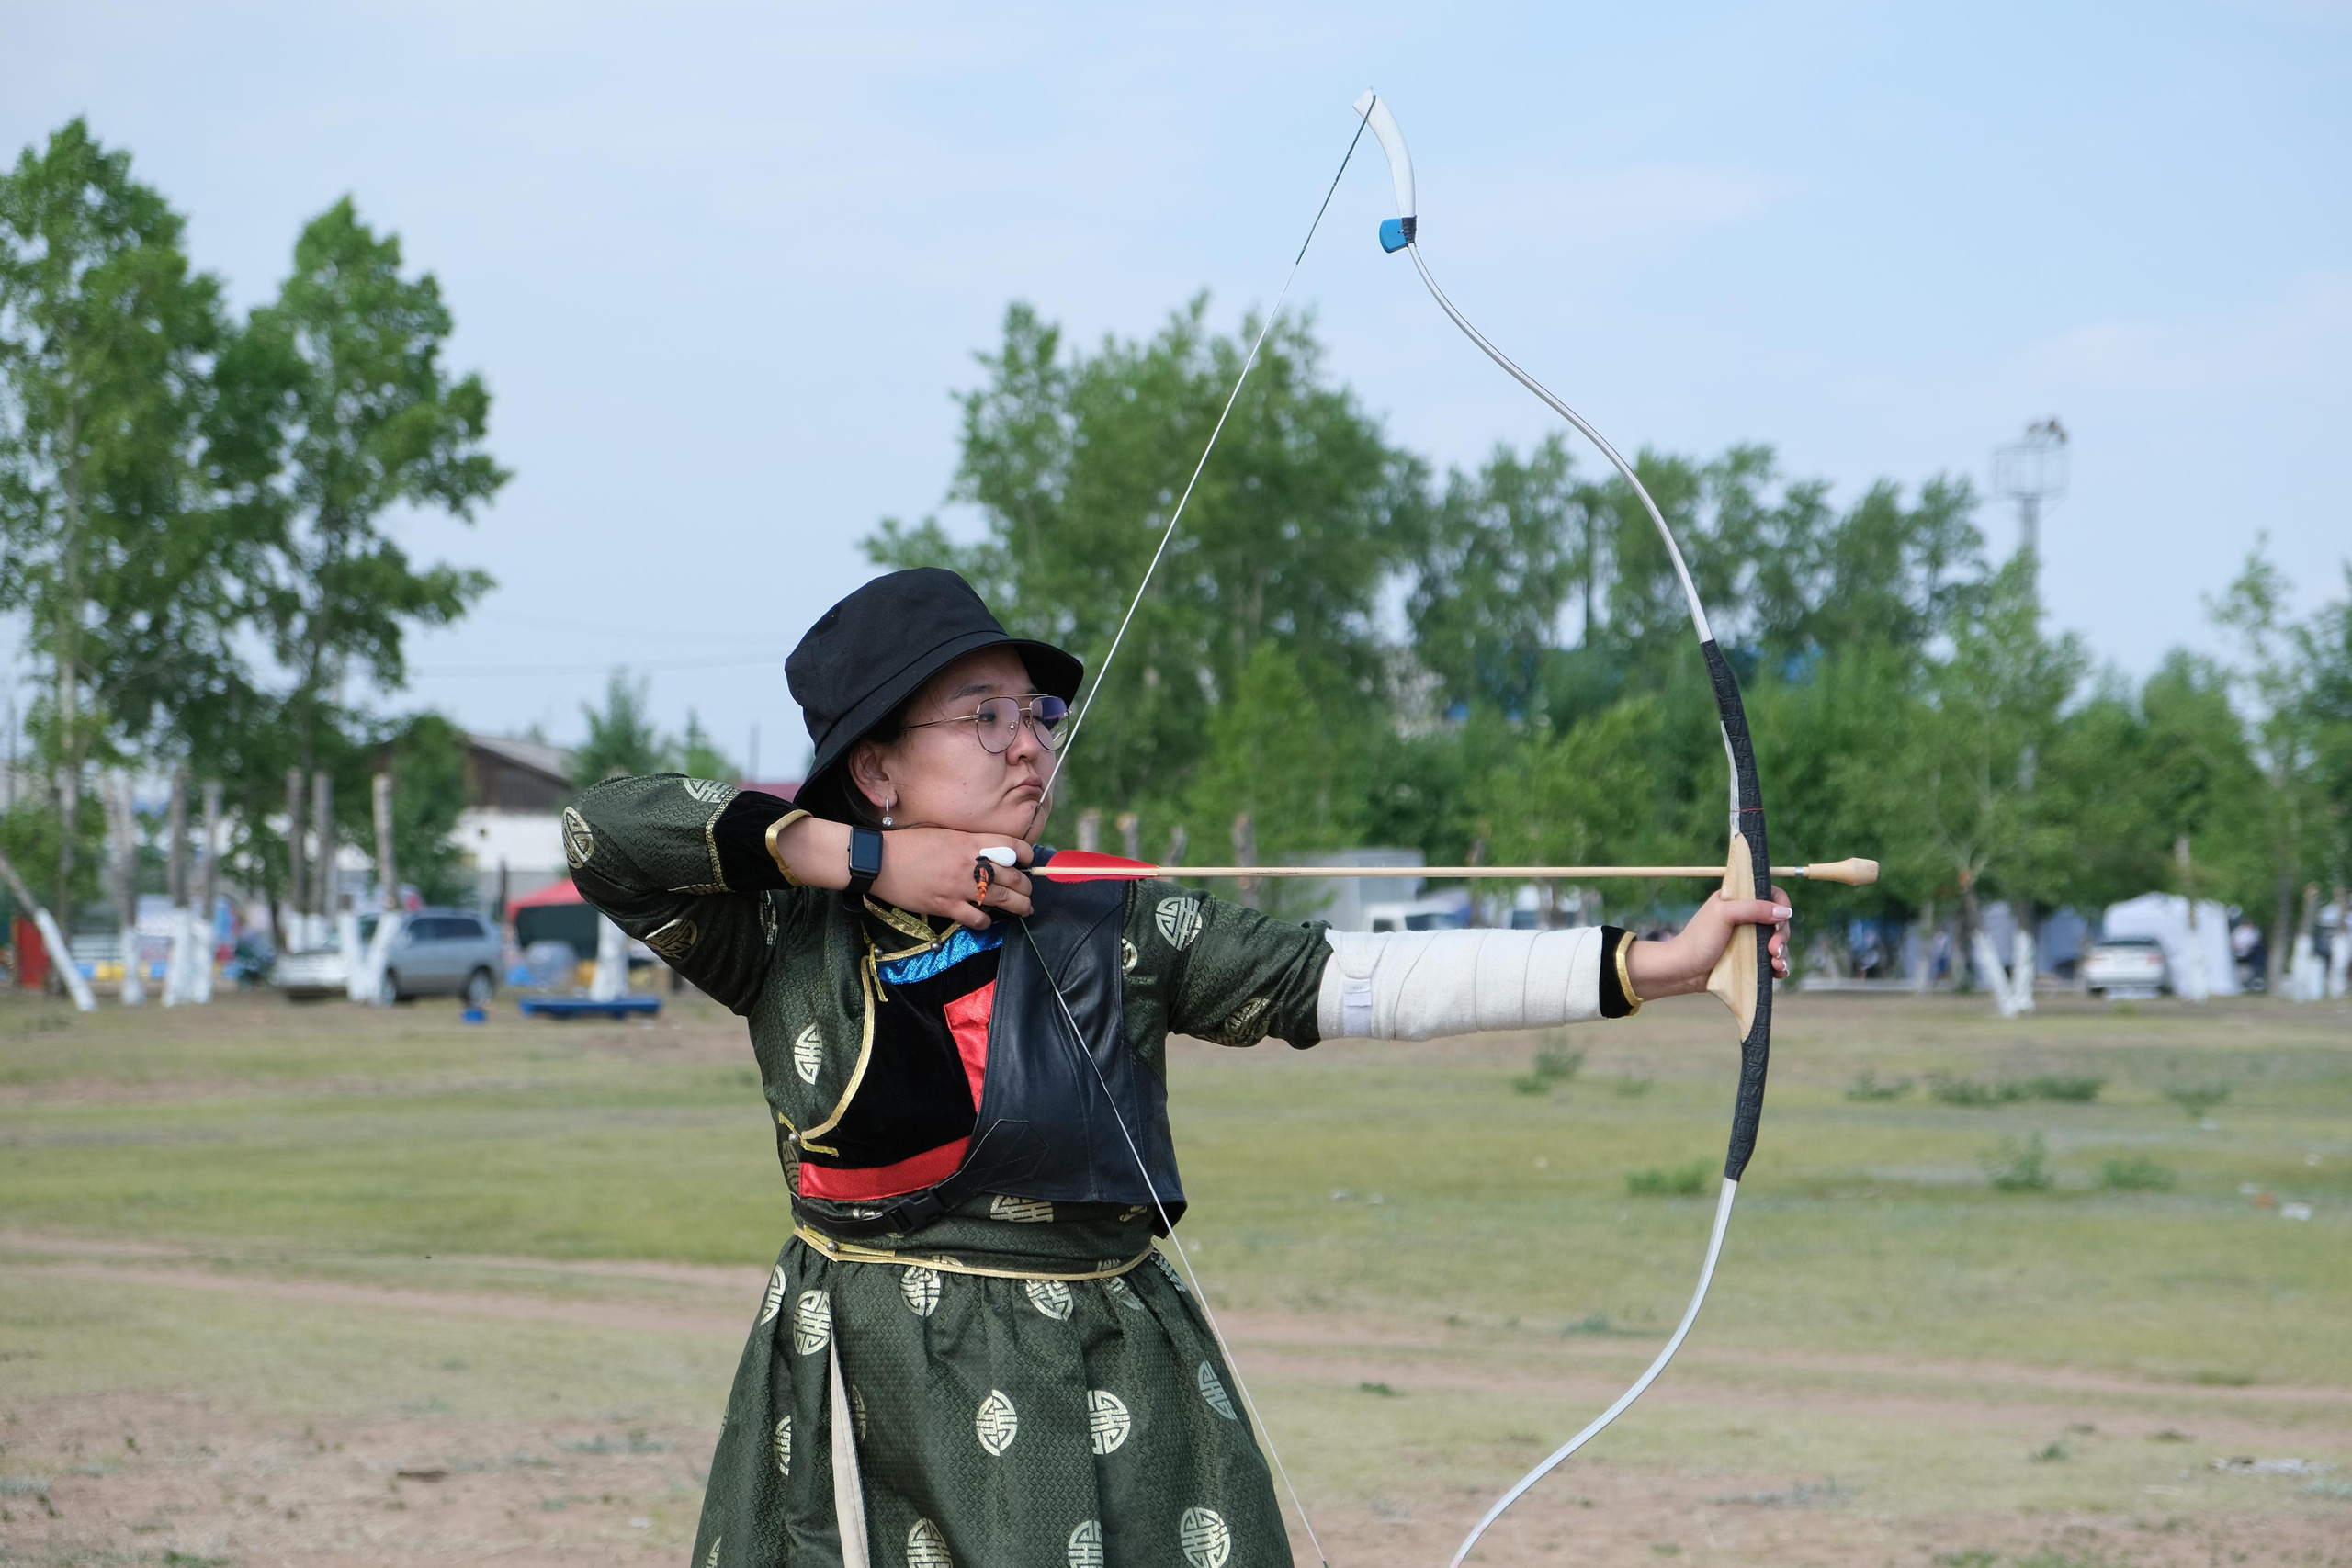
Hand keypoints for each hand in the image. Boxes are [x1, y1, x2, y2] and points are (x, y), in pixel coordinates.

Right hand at [772, 818, 1034, 930]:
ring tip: (1025, 909)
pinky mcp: (946, 906)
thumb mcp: (943, 833)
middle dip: (1026, 886)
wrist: (879, 860)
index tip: (1028, 860)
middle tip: (1028, 891)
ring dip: (1018, 905)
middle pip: (1011, 876)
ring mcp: (959, 887)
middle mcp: (969, 864)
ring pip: (1001, 898)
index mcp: (968, 841)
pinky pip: (976, 918)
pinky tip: (987, 921)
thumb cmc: (908, 843)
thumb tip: (986, 850)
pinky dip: (985, 922)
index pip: (1010, 846)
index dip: (1026, 854)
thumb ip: (967, 841)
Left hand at [1625, 884, 1791, 999]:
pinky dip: (1779, 967)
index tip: (1781, 919)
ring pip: (1778, 942)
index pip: (1769, 894)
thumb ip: (1753, 908)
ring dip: (1783, 953)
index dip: (1781, 904)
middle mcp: (1745, 918)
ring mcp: (1748, 940)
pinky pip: (1772, 961)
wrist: (1684, 971)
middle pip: (1778, 921)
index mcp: (1738, 900)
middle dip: (1782, 935)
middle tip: (1774, 949)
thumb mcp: (1724, 915)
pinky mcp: (1749, 960)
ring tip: (1776, 965)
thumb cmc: (1699, 939)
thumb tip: (1786, 912)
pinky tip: (1778, 973)